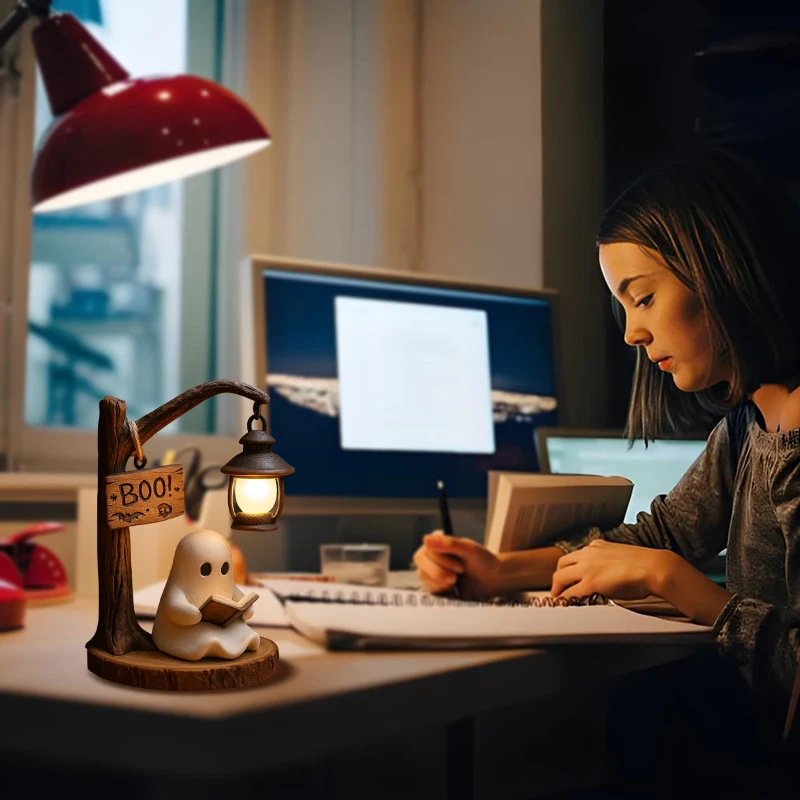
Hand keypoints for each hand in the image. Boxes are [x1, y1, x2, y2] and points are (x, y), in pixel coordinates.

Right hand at [413, 532, 501, 600]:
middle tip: (456, 577)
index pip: (427, 550)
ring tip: (456, 581)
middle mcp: (431, 554)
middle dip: (440, 574)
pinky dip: (441, 591)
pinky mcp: (434, 584)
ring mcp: (431, 569)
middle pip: (421, 564)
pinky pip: (428, 589)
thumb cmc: (483, 561)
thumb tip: (426, 539)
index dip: (442, 561)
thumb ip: (449, 543)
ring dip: (441, 583)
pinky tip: (453, 589)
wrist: (492, 580)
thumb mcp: (470, 550)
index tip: (460, 568)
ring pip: (423, 577)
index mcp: (438, 541)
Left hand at [550, 539, 674, 600]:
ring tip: (558, 597)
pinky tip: (563, 604)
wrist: (652, 567)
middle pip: (562, 563)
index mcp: (597, 546)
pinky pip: (570, 592)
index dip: (569, 567)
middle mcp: (588, 553)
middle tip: (558, 587)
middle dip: (558, 576)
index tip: (568, 575)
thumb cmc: (644, 565)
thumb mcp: (620, 556)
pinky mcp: (590, 582)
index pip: (575, 555)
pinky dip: (564, 598)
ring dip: (557, 588)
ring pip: (560, 577)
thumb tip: (606, 575)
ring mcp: (587, 567)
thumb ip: (607, 562)